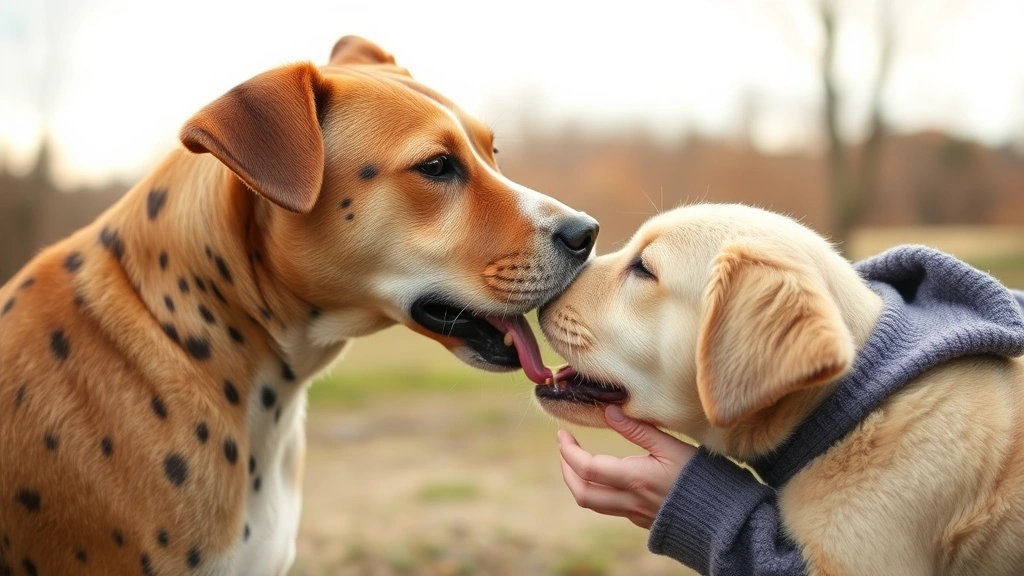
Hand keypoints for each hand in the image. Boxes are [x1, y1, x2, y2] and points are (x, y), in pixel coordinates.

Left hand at [558, 405, 696, 528]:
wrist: (722, 516)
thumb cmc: (701, 476)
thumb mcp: (672, 446)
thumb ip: (638, 429)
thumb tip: (610, 411)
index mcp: (634, 478)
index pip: (586, 468)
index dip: (568, 451)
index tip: (563, 434)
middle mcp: (629, 500)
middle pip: (582, 493)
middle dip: (566, 470)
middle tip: (565, 448)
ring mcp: (634, 513)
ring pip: (593, 504)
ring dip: (577, 482)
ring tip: (576, 461)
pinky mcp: (641, 519)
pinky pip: (609, 508)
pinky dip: (597, 491)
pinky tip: (603, 476)